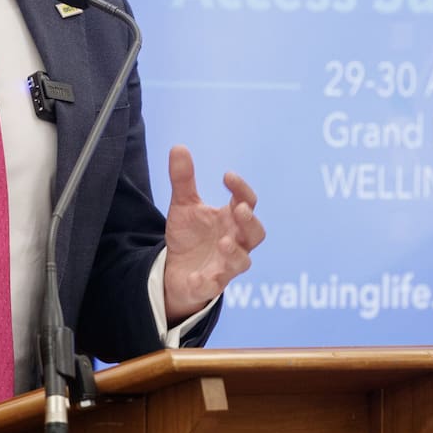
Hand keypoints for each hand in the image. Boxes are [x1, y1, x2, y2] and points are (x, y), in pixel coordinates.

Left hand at [161, 144, 264, 324]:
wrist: (175, 270)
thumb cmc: (190, 235)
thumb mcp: (183, 205)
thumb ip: (183, 179)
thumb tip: (179, 147)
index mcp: (232, 219)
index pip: (247, 201)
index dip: (242, 189)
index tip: (227, 176)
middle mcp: (236, 242)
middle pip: (256, 233)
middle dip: (250, 222)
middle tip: (239, 209)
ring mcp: (226, 265)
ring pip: (242, 261)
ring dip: (235, 252)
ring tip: (223, 242)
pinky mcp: (210, 285)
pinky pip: (213, 285)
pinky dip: (207, 281)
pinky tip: (196, 275)